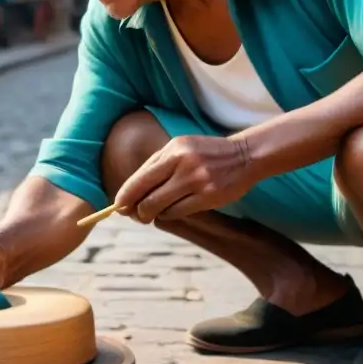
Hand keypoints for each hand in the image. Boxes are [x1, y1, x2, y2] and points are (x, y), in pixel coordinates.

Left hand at [113, 135, 256, 223]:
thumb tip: (132, 190)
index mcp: (173, 150)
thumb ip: (159, 165)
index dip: (126, 195)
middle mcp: (182, 164)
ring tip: (153, 213)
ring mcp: (196, 180)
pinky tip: (172, 210)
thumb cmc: (208, 153)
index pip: (140, 177)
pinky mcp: (209, 196)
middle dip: (137, 210)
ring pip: (161, 207)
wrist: (244, 155)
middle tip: (136, 215)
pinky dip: (170, 214)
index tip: (118, 206)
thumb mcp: (182, 148)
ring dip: (153, 214)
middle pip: (146, 196)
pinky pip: (178, 212)